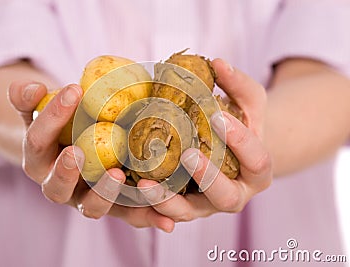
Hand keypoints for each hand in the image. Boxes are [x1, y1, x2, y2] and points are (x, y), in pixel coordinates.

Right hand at [8, 81, 174, 231]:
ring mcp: (87, 199)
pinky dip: (146, 218)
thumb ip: (29, 98)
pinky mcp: (115, 207)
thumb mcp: (42, 110)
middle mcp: (59, 186)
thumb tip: (30, 88)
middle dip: (64, 171)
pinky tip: (165, 219)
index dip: (51, 117)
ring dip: (104, 194)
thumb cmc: (61, 127)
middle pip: (56, 187)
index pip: (37, 141)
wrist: (74, 148)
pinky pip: (128, 216)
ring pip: (91, 207)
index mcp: (39, 161)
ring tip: (118, 175)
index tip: (73, 89)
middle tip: (76, 151)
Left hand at [136, 59, 272, 221]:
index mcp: (258, 171)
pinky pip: (165, 212)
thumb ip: (238, 83)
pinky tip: (131, 190)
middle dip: (208, 178)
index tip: (217, 116)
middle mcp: (235, 194)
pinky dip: (148, 206)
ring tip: (145, 184)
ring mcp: (206, 204)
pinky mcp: (182, 204)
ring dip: (168, 202)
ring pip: (190, 212)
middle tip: (188, 155)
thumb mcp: (249, 101)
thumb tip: (217, 63)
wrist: (231, 148)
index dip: (240, 140)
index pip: (257, 160)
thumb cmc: (241, 122)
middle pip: (227, 197)